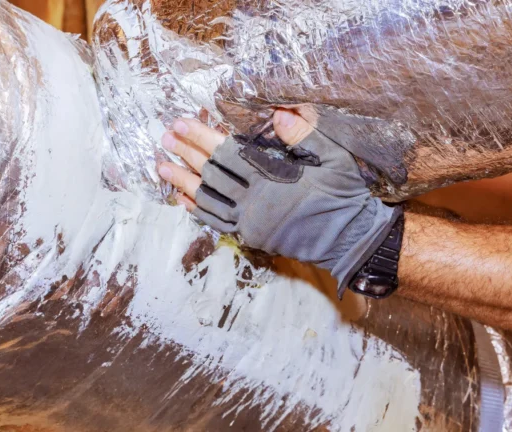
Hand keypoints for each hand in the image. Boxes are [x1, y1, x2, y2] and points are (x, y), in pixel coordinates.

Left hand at [158, 110, 400, 288]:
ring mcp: (251, 223)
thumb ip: (304, 134)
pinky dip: (197, 210)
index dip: (201, 137)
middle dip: (185, 154)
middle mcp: (255, 202)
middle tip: (164, 137)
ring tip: (161, 166)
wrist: (350, 241)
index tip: (181, 123)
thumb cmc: (343, 195)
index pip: (227, 153)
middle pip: (210, 174)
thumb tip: (278, 112)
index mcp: (272, 179)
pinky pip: (216, 223)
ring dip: (181, 182)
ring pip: (207, 200)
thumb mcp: (332, 158)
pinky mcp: (251, 237)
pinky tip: (182, 199)